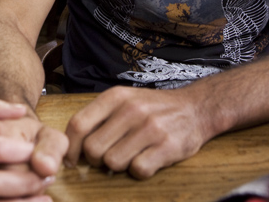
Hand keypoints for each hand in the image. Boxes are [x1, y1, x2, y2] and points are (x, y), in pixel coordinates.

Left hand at [64, 86, 208, 178]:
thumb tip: (72, 145)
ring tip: (131, 155)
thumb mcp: (125, 99)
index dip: (71, 147)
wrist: (196, 107)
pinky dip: (140, 171)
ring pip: (113, 162)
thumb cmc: (153, 108)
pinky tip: (147, 160)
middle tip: (109, 156)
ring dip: (120, 166)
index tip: (73, 159)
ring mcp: (150, 128)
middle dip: (97, 160)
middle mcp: (131, 110)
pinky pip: (138, 170)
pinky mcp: (167, 146)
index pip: (79, 124)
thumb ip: (100, 117)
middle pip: (93, 149)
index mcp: (116, 96)